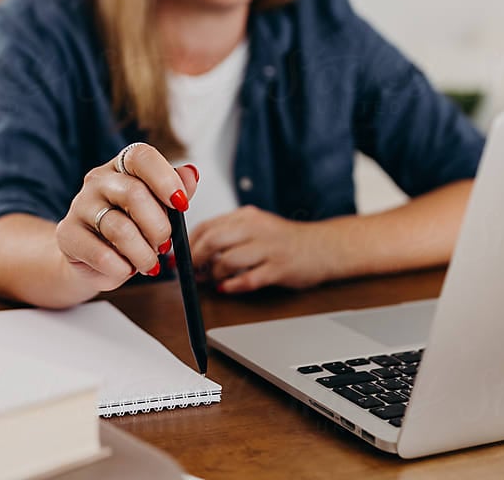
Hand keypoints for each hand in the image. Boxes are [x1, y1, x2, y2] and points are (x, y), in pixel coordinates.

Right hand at [56, 143, 198, 295]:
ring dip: (143, 254)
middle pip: (135, 194)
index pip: (142, 156)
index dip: (165, 178)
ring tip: (149, 263)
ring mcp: (79, 205)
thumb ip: (176, 192)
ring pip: (120, 229)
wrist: (93, 260)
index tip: (181, 204)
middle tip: (164, 245)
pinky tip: (125, 268)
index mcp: (122, 167)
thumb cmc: (130, 230)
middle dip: (158, 227)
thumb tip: (191, 173)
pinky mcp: (67, 234)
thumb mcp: (157, 211)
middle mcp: (98, 180)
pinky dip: (121, 268)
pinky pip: (101, 255)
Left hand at [189, 206, 337, 293]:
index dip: (188, 244)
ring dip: (213, 274)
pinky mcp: (280, 268)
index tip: (179, 258)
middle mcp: (256, 228)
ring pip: (228, 260)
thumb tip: (195, 252)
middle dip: (195, 259)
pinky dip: (233, 285)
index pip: (206, 226)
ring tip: (211, 280)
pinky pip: (249, 278)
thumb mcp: (255, 227)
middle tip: (190, 273)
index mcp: (246, 216)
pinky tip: (227, 288)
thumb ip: (229, 235)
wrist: (324, 246)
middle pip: (212, 240)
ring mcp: (269, 248)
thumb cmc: (285, 241)